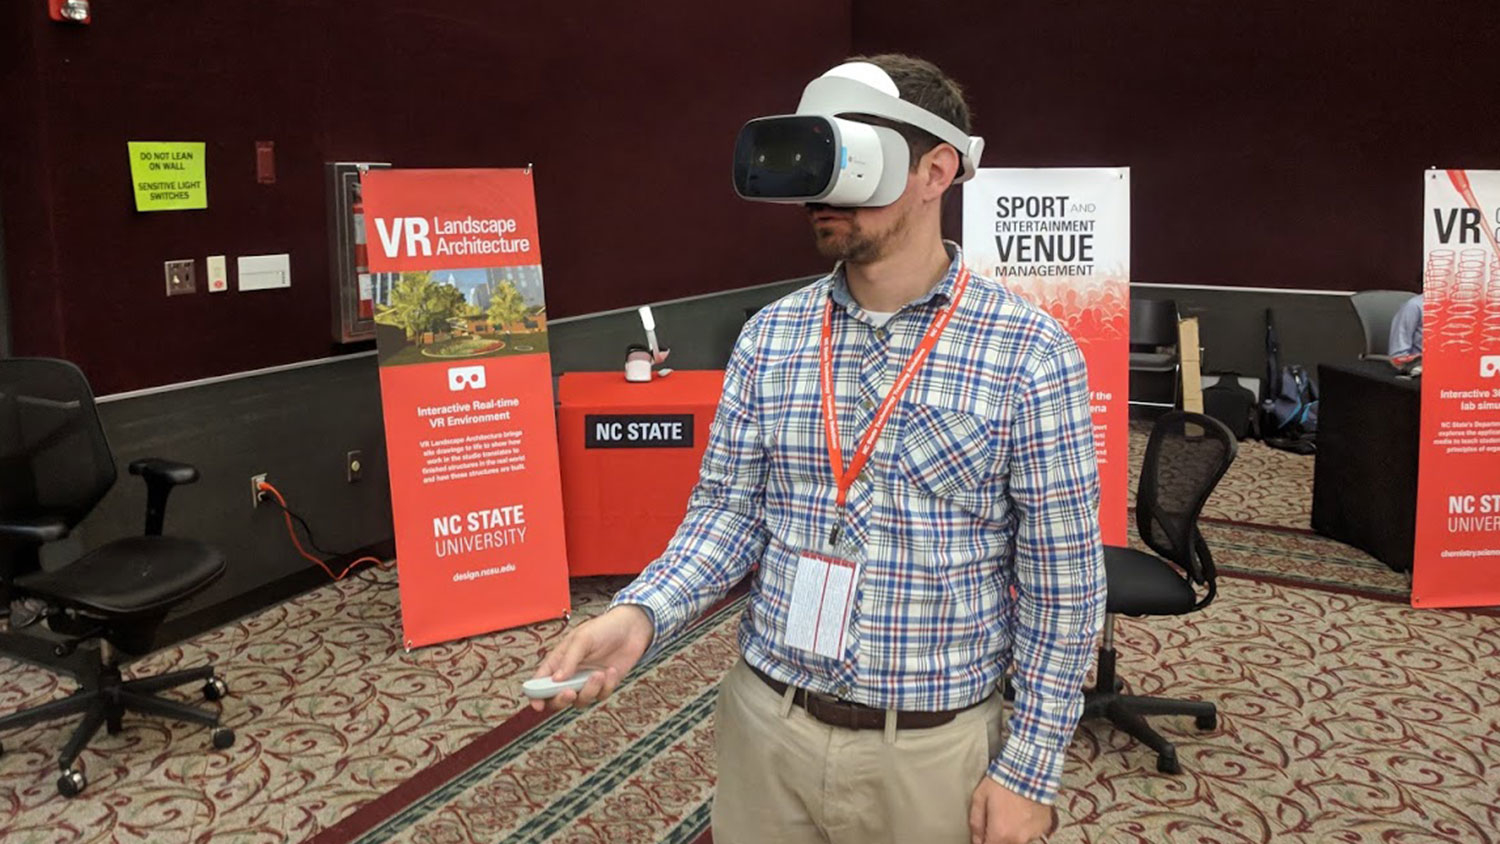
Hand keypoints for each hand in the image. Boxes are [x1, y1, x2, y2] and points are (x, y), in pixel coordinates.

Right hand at [529, 605, 653, 711]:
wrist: (632, 628)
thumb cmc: (603, 628)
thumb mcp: (583, 639)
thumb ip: (569, 660)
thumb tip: (556, 680)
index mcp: (558, 661)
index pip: (540, 682)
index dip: (535, 696)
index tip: (538, 705)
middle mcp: (570, 674)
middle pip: (557, 698)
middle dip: (561, 700)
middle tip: (570, 692)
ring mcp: (586, 682)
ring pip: (580, 701)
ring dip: (589, 690)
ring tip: (599, 673)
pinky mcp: (604, 686)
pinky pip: (601, 696)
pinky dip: (607, 686)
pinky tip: (612, 671)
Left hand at [968, 776, 1052, 843]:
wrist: (1030, 769)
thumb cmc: (1002, 782)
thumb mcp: (980, 798)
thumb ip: (976, 822)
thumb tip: (976, 840)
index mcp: (1000, 834)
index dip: (983, 841)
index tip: (984, 834)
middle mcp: (1018, 839)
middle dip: (998, 837)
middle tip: (997, 820)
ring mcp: (1033, 834)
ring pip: (1018, 841)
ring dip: (1013, 833)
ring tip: (1011, 814)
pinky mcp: (1045, 827)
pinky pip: (1032, 833)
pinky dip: (1026, 827)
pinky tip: (1023, 812)